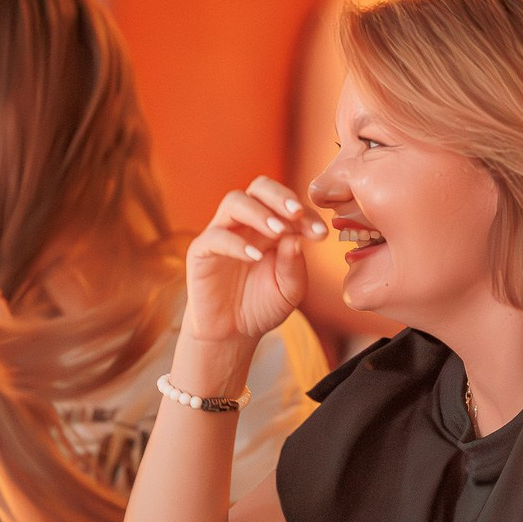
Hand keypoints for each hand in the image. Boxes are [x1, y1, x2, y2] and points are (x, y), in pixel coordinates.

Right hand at [183, 176, 326, 344]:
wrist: (232, 334)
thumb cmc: (263, 306)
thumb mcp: (289, 290)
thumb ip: (294, 266)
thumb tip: (296, 239)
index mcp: (271, 226)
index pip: (288, 204)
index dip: (306, 214)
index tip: (321, 233)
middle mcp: (246, 223)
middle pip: (259, 187)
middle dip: (280, 196)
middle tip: (298, 213)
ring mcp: (222, 233)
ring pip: (235, 201)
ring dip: (259, 212)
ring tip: (278, 231)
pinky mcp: (201, 251)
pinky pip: (216, 236)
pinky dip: (237, 243)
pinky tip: (256, 257)